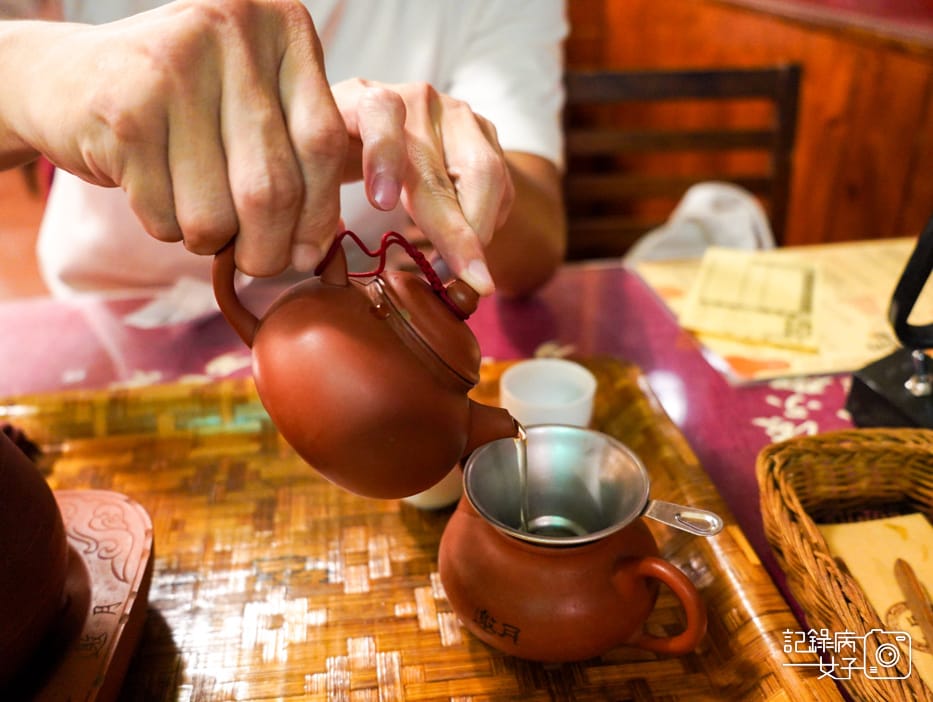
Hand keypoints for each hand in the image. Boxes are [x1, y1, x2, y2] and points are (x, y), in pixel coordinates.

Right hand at [2, 0, 345, 276]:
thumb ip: (297, 159)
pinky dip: (166, 227)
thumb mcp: (253, 106)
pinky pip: (167, 216)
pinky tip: (152, 190)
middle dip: (267, 249)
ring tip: (196, 214)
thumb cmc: (182, 106)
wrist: (63, 77)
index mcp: (281, 26)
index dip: (321, 215)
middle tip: (258, 264)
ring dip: (211, 240)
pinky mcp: (123, 111)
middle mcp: (231, 30)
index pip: (324, 142)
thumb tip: (315, 253)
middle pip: (273, 187)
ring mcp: (172, 66)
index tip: (312, 254)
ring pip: (218, 214)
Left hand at [332, 78, 514, 294]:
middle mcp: (418, 99)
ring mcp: (457, 113)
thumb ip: (317, 202)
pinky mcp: (485, 131)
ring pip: (486, 174)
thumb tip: (317, 258)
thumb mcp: (318, 171)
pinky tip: (470, 245)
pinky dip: (490, 220)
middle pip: (445, 164)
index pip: (380, 112)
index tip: (381, 205)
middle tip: (467, 282)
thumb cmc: (338, 158)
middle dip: (458, 232)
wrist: (371, 125)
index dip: (383, 156)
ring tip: (466, 276)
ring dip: (480, 232)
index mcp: (364, 98)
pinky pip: (501, 181)